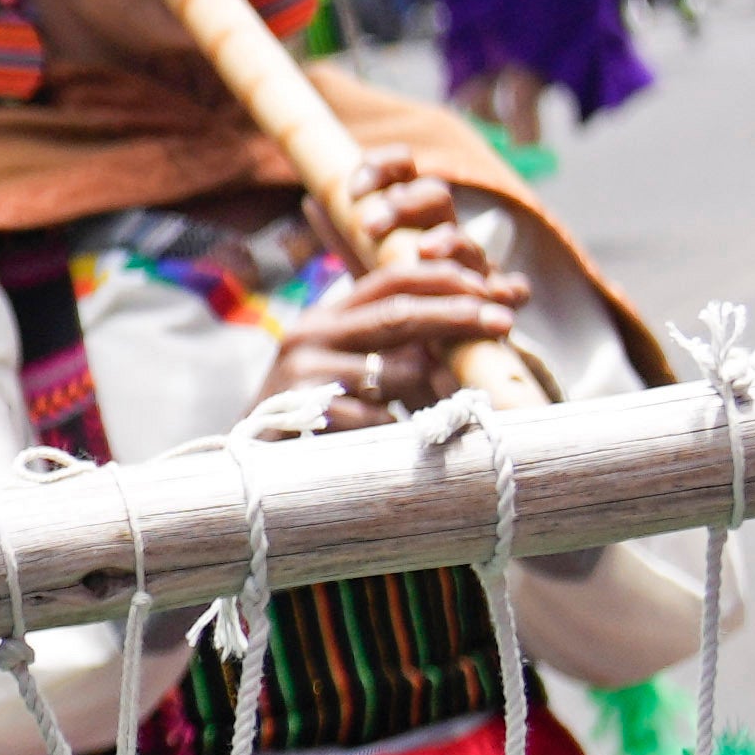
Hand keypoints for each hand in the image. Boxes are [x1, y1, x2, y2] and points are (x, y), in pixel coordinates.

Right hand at [266, 226, 539, 424]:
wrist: (250, 475)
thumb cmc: (316, 427)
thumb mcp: (350, 375)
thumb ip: (395, 350)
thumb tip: (469, 333)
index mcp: (325, 319)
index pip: (390, 279)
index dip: (443, 278)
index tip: (488, 290)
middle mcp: (309, 335)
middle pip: (399, 315)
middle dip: (458, 316)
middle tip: (503, 322)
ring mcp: (302, 373)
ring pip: (396, 373)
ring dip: (432, 393)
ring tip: (448, 413)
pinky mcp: (301, 412)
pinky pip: (377, 421)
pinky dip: (399, 434)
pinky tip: (400, 447)